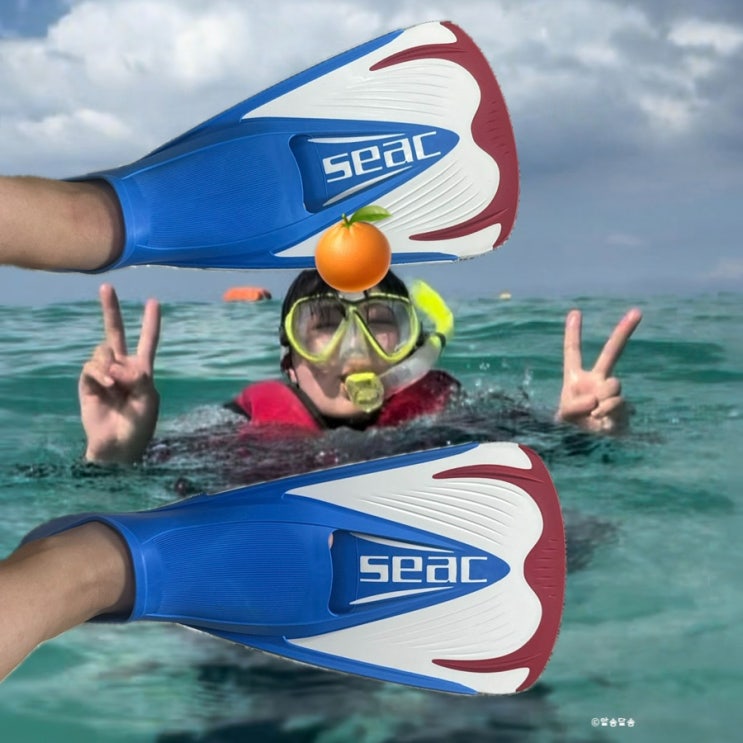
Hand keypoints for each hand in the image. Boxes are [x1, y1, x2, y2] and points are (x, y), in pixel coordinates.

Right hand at [79, 284, 160, 462]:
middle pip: (115, 333)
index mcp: (142, 370)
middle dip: (111, 310)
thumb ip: (138, 379)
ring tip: (116, 387)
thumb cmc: (138, 426)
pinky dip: (100, 373)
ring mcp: (104, 374)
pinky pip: (92, 366)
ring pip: (103, 351)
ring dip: (110, 366)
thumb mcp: (148, 401)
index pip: (148, 341)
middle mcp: (122, 367)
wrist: (117, 447)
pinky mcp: (88, 382)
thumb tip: (116, 365)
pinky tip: (107, 387)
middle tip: (107, 287)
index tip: (154, 302)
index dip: (150, 322)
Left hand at [556, 308, 641, 433]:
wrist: (586, 449)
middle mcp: (596, 381)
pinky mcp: (624, 407)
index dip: (573, 333)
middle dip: (624, 331)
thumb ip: (573, 406)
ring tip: (593, 413)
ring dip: (603, 397)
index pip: (573, 352)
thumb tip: (596, 399)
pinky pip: (618, 402)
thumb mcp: (562, 416)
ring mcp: (612, 393)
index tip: (575, 312)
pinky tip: (602, 420)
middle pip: (612, 352)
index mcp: (575, 378)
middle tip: (638, 311)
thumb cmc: (570, 430)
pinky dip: (608, 411)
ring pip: (613, 384)